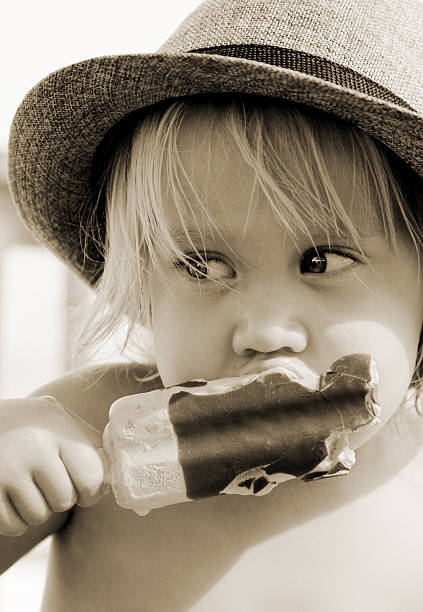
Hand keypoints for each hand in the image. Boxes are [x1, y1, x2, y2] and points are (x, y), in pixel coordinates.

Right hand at [0, 396, 104, 535]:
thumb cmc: (20, 423)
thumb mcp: (49, 417)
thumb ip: (78, 442)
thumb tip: (110, 475)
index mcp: (56, 427)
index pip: (91, 475)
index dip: (91, 491)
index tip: (85, 492)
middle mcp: (33, 447)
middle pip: (64, 499)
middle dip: (58, 498)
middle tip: (45, 483)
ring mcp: (7, 470)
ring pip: (39, 515)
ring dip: (35, 508)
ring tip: (24, 486)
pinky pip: (14, 526)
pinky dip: (14, 519)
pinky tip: (8, 497)